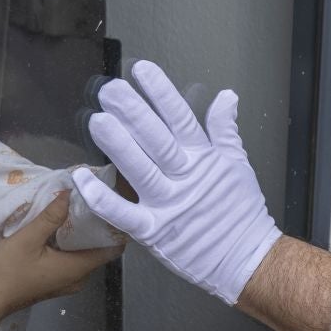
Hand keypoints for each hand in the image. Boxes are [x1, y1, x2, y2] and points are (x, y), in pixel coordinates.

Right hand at [0, 192, 123, 324]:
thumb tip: (70, 193)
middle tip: (90, 202)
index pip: (111, 249)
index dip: (114, 228)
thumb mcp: (27, 238)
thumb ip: (51, 217)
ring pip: (83, 256)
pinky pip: (71, 262)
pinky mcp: (53, 283)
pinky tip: (59, 230)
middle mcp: (78, 278)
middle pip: (98, 251)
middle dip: (96, 228)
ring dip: (80, 236)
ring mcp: (65, 283)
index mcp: (77, 268)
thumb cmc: (5, 271)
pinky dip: (69, 246)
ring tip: (75, 210)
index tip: (110, 206)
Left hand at [72, 60, 280, 305]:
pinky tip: (84, 179)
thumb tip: (227, 96)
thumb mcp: (238, 164)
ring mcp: (169, 205)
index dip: (161, 93)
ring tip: (97, 120)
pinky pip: (125, 215)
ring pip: (140, 170)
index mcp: (204, 159)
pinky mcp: (155, 233)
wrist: (247, 259)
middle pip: (157, 139)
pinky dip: (103, 199)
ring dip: (118, 145)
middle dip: (133, 112)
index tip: (142, 70)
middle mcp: (185, 178)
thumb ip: (225, 129)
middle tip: (110, 90)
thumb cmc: (241, 213)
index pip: (181, 118)